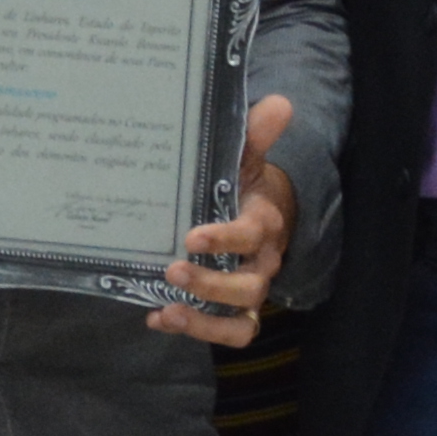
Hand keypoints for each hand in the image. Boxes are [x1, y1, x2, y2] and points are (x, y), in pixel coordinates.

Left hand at [149, 97, 300, 346]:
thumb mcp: (246, 158)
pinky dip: (198, 330)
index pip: (252, 235)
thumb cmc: (245, 183)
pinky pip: (230, 331)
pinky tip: (157, 319)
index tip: (192, 237)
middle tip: (173, 270)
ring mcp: (250, 289)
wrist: (258, 208)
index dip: (226, 239)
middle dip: (212, 284)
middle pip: (249, 287)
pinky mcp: (235, 308)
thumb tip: (279, 103)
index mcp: (264, 222)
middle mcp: (262, 262)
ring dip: (205, 319)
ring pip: (243, 319)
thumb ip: (255, 136)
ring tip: (168, 309)